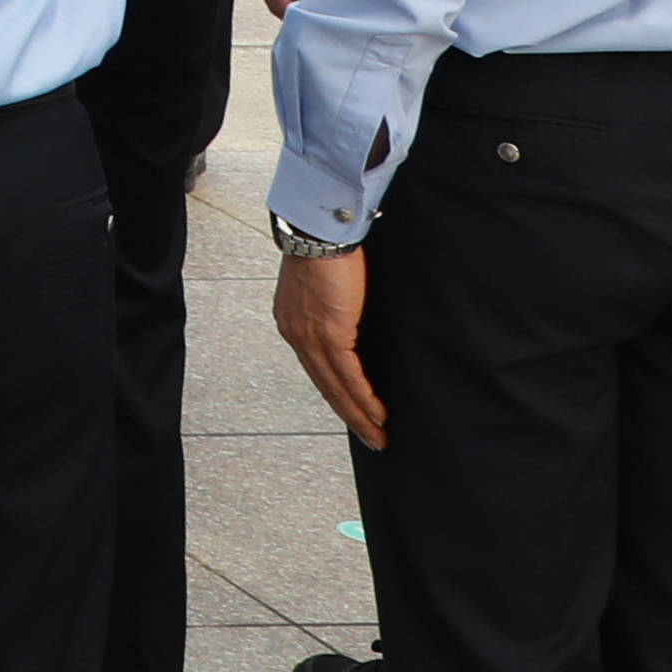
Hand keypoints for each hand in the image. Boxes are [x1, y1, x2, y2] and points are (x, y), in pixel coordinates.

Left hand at [274, 245, 382, 448]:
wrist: (320, 232)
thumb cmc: (328, 251)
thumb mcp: (326, 288)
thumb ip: (335, 311)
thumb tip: (353, 324)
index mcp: (292, 323)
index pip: (316, 368)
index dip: (336, 393)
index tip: (354, 414)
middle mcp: (296, 334)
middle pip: (324, 385)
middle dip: (349, 416)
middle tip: (371, 439)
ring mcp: (310, 336)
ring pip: (336, 387)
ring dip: (360, 416)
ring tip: (378, 437)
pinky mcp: (330, 333)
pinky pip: (348, 375)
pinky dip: (364, 398)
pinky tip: (378, 416)